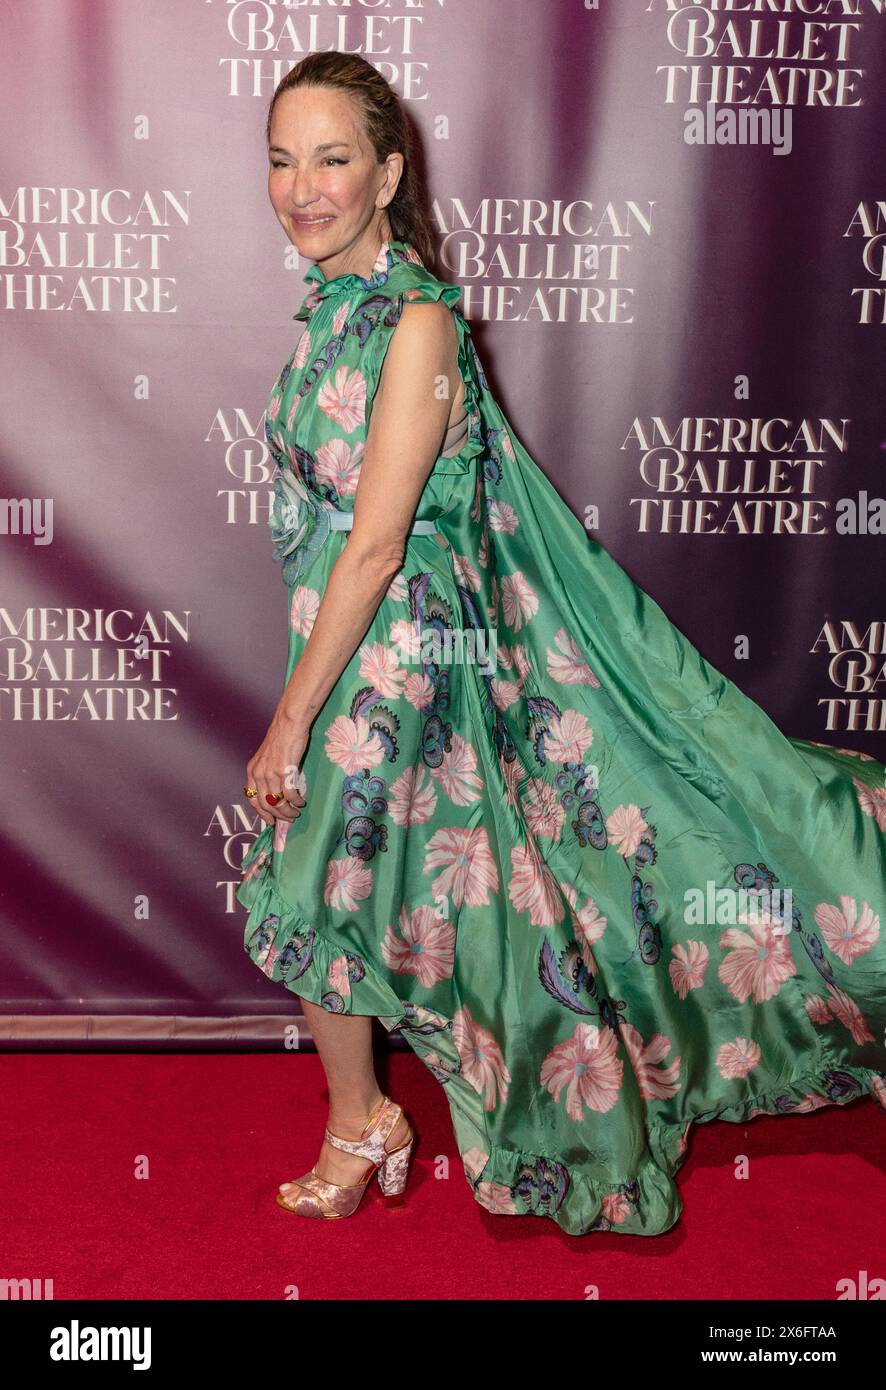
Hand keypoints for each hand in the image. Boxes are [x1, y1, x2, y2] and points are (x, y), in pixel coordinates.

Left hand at [245, 708, 308, 826]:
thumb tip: (276, 790)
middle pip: (266, 804)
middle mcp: (258, 774)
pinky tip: (302, 802)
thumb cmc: (281, 738)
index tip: (270, 820)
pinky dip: (297, 802)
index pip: (252, 799)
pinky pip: (290, 795)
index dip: (261, 813)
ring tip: (296, 813)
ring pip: (278, 803)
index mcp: (252, 771)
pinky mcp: (284, 772)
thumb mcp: (267, 757)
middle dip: (278, 816)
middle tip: (288, 820)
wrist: (288, 725)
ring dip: (288, 812)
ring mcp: (270, 774)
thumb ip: (267, 773)